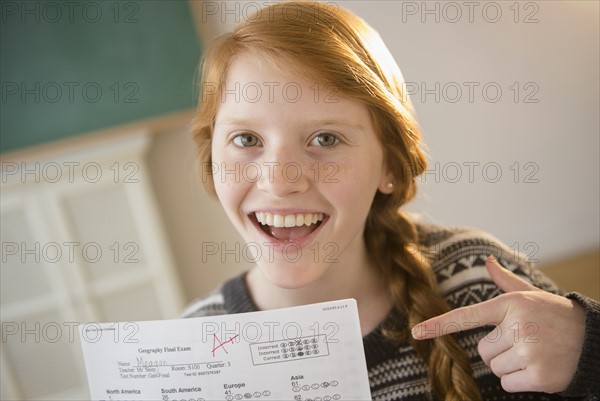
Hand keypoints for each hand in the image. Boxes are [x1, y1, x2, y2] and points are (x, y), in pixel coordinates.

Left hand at [411, 256, 585, 392]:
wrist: (592, 339)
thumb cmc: (554, 315)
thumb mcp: (530, 295)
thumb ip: (504, 281)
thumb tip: (487, 260)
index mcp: (510, 305)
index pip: (467, 316)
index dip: (439, 325)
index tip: (416, 332)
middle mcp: (518, 326)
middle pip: (482, 351)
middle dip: (499, 350)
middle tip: (524, 342)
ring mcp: (530, 351)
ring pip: (495, 368)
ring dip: (510, 366)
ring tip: (534, 353)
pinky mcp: (539, 375)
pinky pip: (508, 384)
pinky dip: (520, 380)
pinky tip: (539, 368)